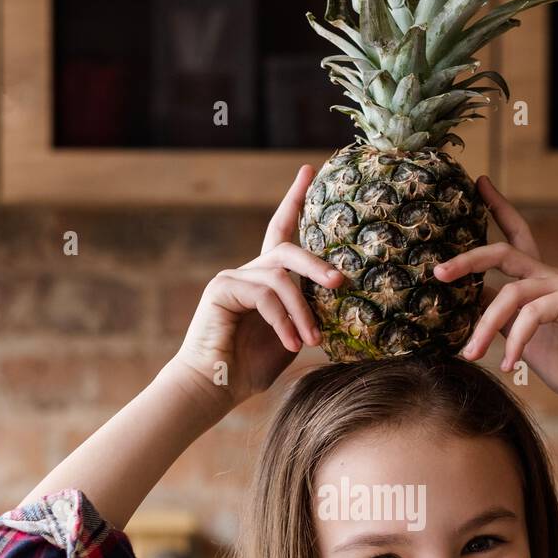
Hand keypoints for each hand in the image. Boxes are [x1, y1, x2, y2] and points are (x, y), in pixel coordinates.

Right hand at [174, 164, 344, 407]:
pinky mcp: (221, 288)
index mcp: (265, 280)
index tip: (309, 170)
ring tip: (314, 340)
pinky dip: (283, 321)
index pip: (281, 231)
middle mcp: (248, 272)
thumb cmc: (252, 368)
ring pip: (281, 277)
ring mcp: (232, 277)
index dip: (294, 200)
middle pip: (287, 249)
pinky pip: (264, 295)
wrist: (215, 388)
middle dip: (316, 263)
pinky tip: (290, 344)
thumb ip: (309, 314)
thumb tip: (343, 301)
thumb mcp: (293, 337)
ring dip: (303, 310)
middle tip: (341, 282)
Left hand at [433, 175, 557, 405]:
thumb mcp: (518, 334)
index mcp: (538, 280)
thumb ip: (496, 313)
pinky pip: (531, 315)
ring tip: (471, 355)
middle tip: (439, 273)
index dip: (498, 207)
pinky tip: (509, 365)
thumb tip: (465, 299)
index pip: (516, 235)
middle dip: (468, 260)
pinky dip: (515, 342)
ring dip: (485, 328)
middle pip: (503, 253)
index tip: (479, 183)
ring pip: (510, 294)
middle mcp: (551, 274)